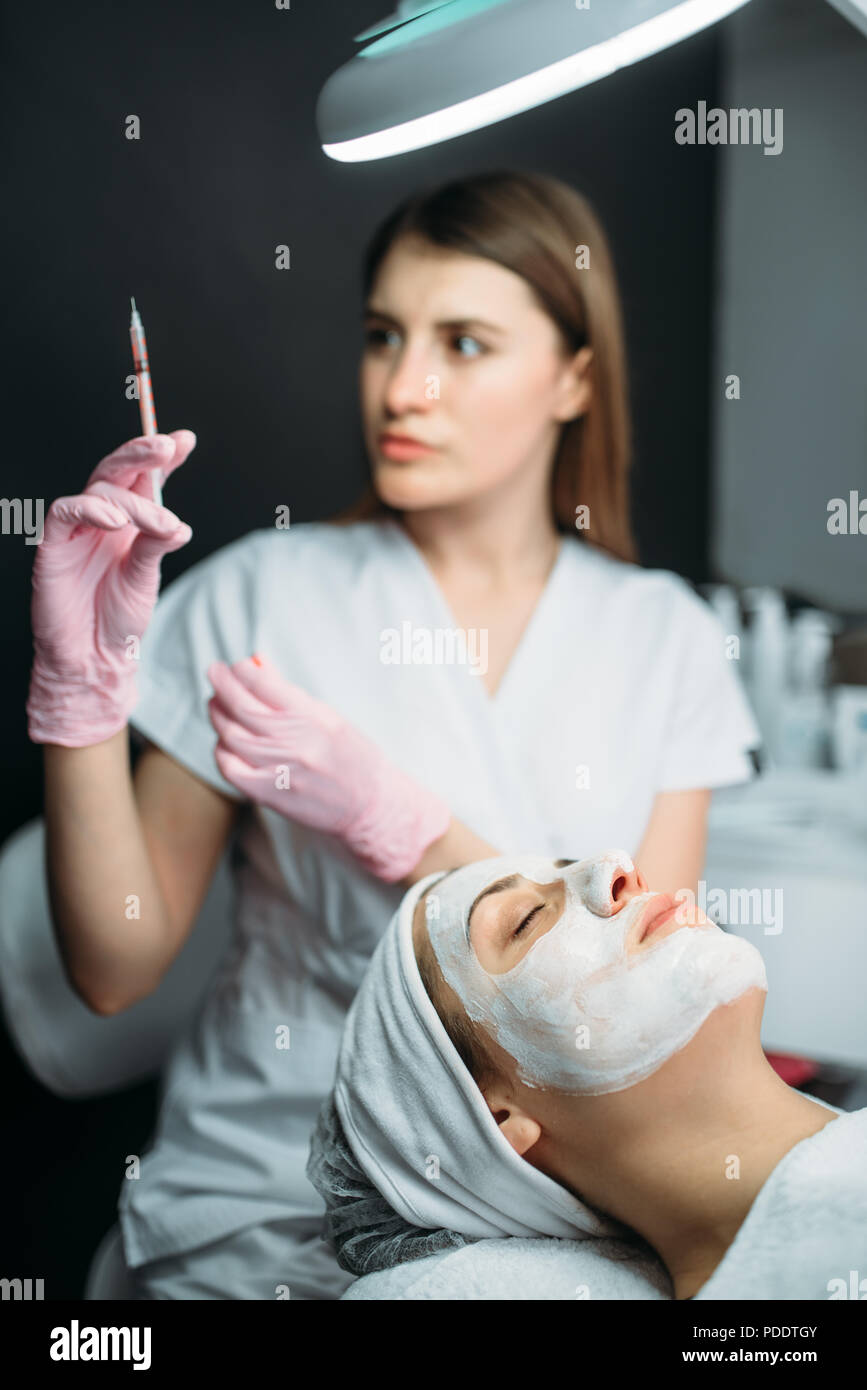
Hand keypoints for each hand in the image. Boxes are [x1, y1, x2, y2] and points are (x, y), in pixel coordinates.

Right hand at [26, 432, 195, 745]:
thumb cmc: (119, 617)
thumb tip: (178, 523)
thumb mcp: (146, 576)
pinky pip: (65, 511)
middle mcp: (103, 519)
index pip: (145, 480)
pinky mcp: (53, 544)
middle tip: (167, 447)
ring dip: (133, 502)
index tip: (185, 440)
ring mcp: (77, 530)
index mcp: (130, 522)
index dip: (162, 458)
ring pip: (100, 492)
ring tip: (160, 523)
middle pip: (117, 471)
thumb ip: (157, 542)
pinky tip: (115, 522)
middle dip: (143, 454)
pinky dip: (90, 509)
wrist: (93, 655)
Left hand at [206, 653, 450, 882]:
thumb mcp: (328, 718)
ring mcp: (281, 771)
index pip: (265, 685)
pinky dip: (222, 752)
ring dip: (218, 715)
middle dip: (223, 686)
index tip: (236, 665)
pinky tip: (223, 741)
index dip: (243, 672)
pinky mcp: (270, 795)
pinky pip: (232, 770)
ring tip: (215, 703)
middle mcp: (296, 743)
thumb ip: (290, 694)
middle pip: (244, 709)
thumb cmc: (352, 757)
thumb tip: (258, 664)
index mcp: (314, 719)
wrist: (369, 806)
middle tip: (215, 672)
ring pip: (234, 736)